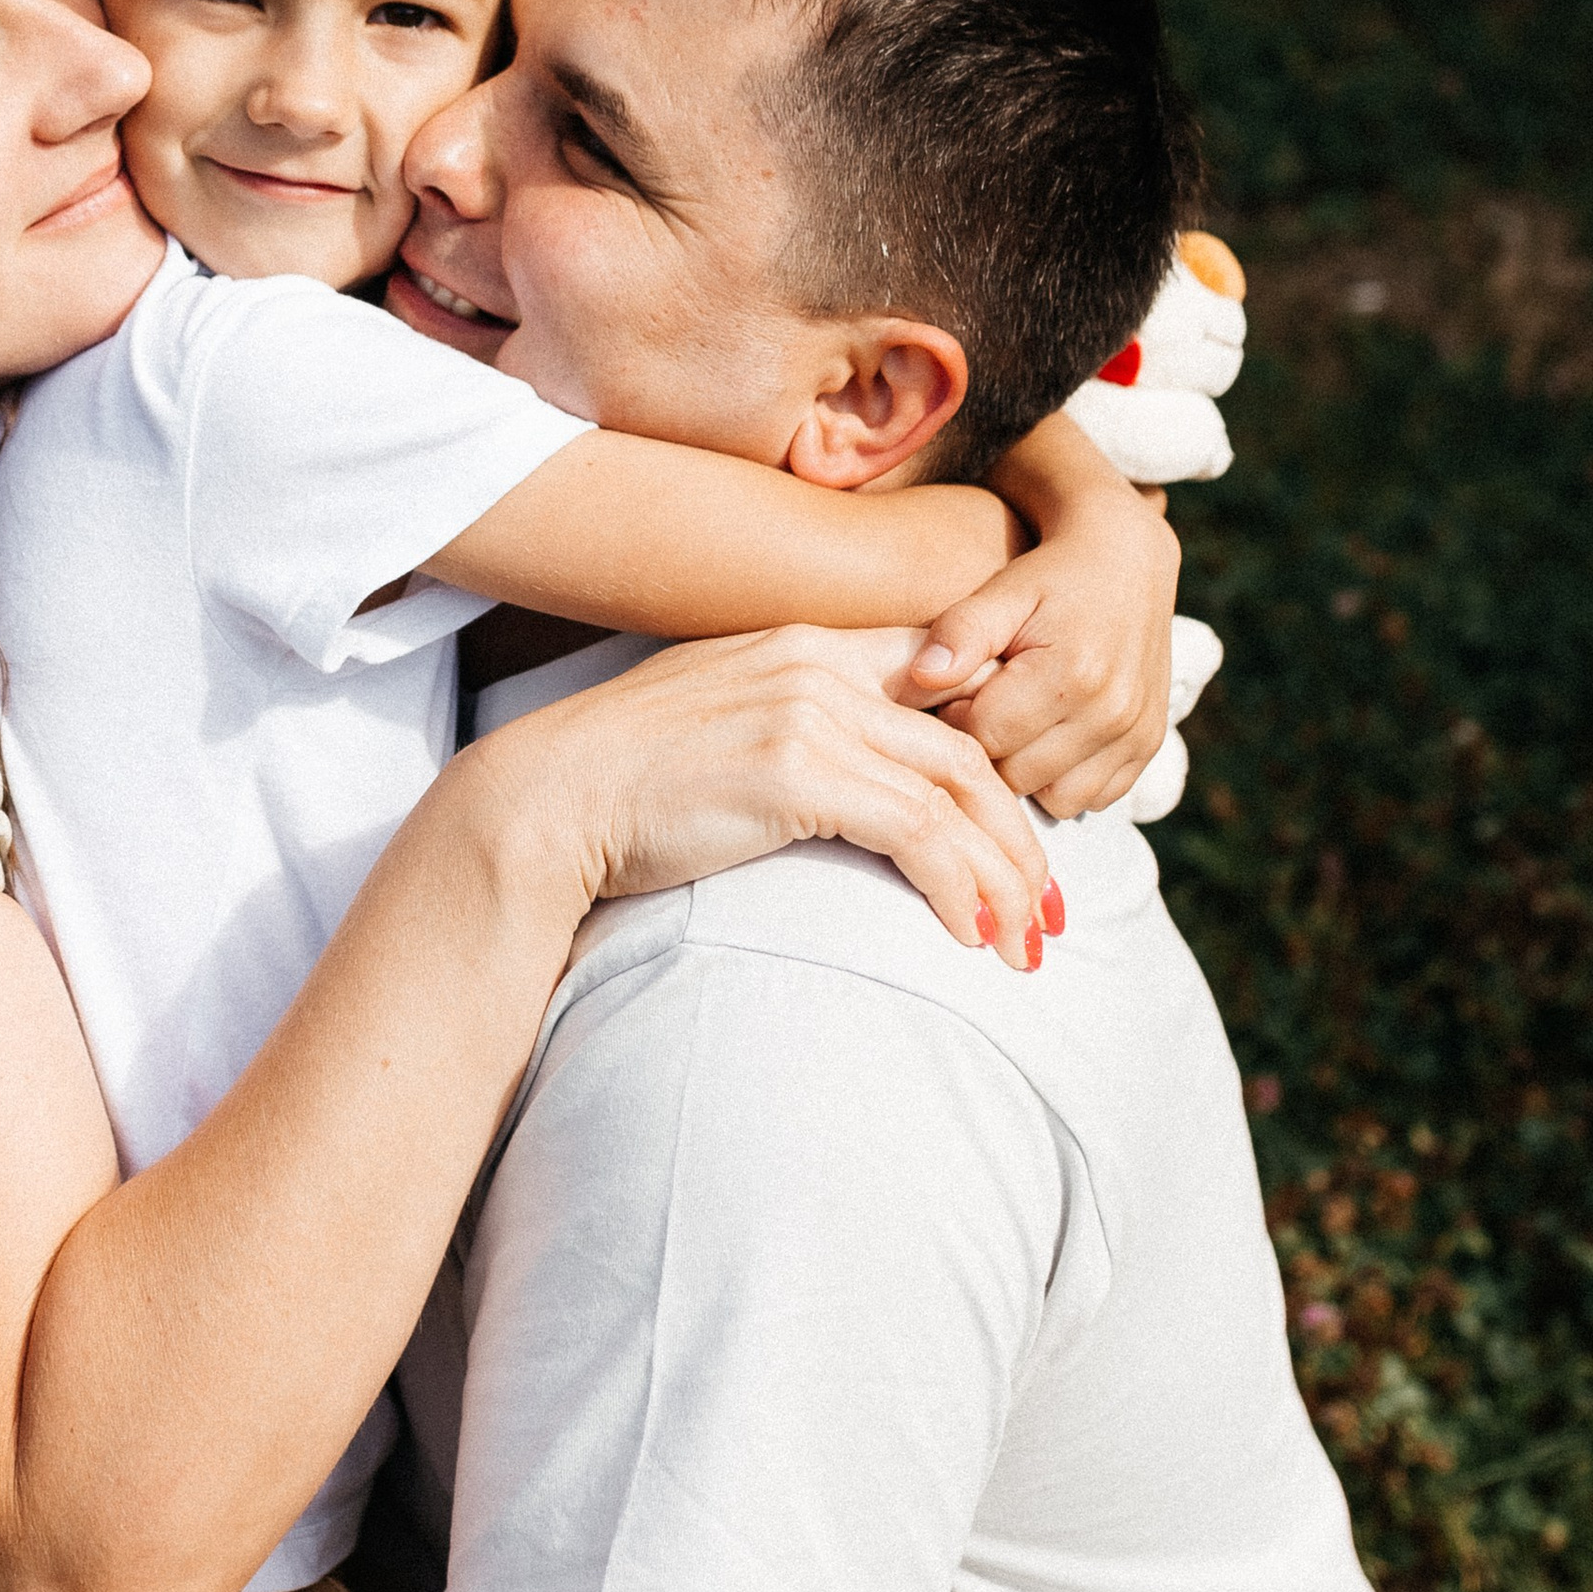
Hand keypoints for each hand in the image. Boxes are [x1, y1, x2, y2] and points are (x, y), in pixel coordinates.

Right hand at [467, 623, 1055, 966]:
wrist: (546, 801)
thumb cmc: (626, 786)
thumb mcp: (727, 728)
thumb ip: (799, 733)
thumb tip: (858, 794)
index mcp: (806, 646)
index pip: (944, 687)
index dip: (1000, 764)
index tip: (1023, 839)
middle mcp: (817, 663)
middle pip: (970, 751)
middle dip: (1022, 842)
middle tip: (1046, 913)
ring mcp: (806, 710)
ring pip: (958, 794)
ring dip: (1006, 880)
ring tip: (1024, 946)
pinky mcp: (794, 769)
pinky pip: (917, 832)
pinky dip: (960, 889)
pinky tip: (971, 936)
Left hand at [914, 435, 1179, 817]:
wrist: (1127, 562)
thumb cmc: (1051, 577)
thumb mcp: (1002, 590)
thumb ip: (960, 632)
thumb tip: (919, 678)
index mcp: (1070, 672)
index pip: (985, 737)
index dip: (959, 717)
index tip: (961, 690)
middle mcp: (1112, 711)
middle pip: (1018, 775)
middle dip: (992, 749)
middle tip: (987, 704)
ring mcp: (1136, 734)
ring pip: (1055, 800)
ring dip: (1028, 773)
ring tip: (1019, 722)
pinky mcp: (1149, 747)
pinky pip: (1094, 798)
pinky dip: (1066, 778)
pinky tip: (1052, 736)